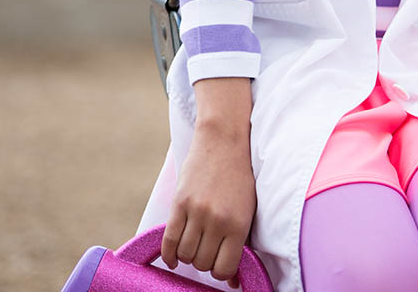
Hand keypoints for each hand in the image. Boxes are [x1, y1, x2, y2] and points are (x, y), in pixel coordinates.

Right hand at [161, 118, 256, 288]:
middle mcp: (217, 220)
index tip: (221, 263)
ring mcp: (196, 211)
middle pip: (202, 264)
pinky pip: (169, 241)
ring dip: (188, 255)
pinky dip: (169, 255)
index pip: (224, 269)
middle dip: (205, 261)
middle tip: (208, 248)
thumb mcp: (248, 209)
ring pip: (185, 255)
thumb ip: (241, 244)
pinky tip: (172, 257)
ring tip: (194, 243)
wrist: (224, 140)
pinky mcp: (179, 203)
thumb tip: (235, 283)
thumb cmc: (239, 177)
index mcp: (238, 224)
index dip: (221, 272)